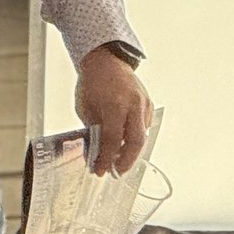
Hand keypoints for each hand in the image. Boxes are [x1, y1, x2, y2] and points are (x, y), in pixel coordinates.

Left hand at [74, 45, 151, 176]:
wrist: (105, 61)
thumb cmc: (92, 82)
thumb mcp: (84, 107)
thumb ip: (92, 130)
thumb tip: (94, 153)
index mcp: (114, 105)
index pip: (112, 140)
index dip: (106, 158)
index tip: (99, 170)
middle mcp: (133, 105)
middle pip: (135, 143)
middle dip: (126, 161)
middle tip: (116, 171)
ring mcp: (143, 104)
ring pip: (142, 136)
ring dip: (131, 152)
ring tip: (119, 161)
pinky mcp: (148, 104)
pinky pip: (144, 127)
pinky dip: (135, 137)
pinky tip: (125, 144)